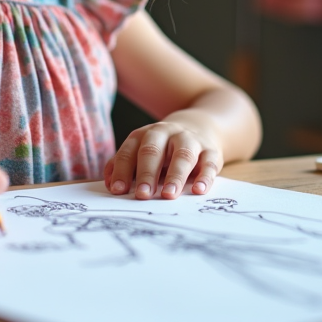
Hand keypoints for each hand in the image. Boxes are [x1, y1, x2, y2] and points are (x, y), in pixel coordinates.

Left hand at [103, 120, 222, 199]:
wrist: (200, 127)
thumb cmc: (163, 149)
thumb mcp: (141, 151)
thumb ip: (124, 166)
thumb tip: (111, 185)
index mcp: (144, 135)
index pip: (129, 152)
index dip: (123, 171)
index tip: (118, 191)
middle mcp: (166, 133)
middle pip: (153, 151)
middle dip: (146, 173)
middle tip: (142, 195)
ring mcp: (190, 140)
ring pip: (182, 155)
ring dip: (175, 176)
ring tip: (168, 195)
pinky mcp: (211, 151)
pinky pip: (209, 163)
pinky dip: (205, 177)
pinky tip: (198, 190)